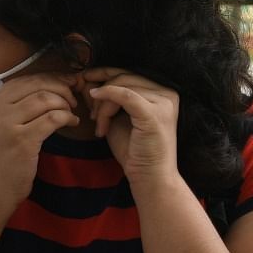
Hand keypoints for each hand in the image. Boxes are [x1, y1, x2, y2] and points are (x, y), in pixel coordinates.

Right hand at [0, 72, 79, 213]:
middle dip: (61, 88)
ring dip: (65, 103)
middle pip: (37, 85)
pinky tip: (72, 122)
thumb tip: (50, 84)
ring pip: (46, 99)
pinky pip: (53, 118)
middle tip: (73, 98)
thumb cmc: (3, 157)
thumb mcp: (1, 124)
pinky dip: (67, 117)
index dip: (51, 78)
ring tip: (71, 112)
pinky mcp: (22, 140)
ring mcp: (7, 124)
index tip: (67, 83)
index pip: (26, 79)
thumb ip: (17, 104)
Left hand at [82, 67, 179, 183]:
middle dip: (101, 91)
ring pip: (121, 87)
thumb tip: (88, 80)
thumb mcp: (117, 119)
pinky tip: (96, 108)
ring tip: (99, 125)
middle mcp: (167, 93)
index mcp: (162, 92)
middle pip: (125, 77)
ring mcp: (163, 102)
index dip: (104, 74)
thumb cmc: (135, 151)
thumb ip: (107, 99)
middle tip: (91, 113)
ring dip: (103, 106)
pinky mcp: (154, 114)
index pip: (130, 74)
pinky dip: (107, 97)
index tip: (85, 80)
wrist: (151, 178)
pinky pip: (125, 95)